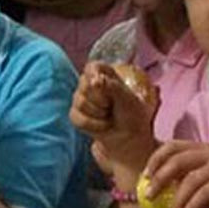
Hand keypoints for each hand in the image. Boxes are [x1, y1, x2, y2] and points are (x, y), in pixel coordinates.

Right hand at [70, 62, 157, 176]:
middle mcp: (90, 85)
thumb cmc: (132, 117)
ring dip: (99, 114)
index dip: (94, 74)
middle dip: (101, 99)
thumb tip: (95, 81)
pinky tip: (102, 126)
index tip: (101, 83)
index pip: (92, 67)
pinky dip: (92, 124)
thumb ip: (112, 86)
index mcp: (105, 75)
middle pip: (84, 85)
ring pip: (80, 102)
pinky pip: (77, 117)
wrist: (129, 140)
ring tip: (109, 117)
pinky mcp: (76, 116)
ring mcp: (81, 100)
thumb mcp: (128, 99)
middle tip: (113, 106)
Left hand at [145, 141, 208, 207]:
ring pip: (190, 179)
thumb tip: (161, 200)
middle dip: (159, 178)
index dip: (155, 159)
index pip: (173, 146)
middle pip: (177, 159)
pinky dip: (192, 206)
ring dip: (177, 200)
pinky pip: (206, 192)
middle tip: (149, 196)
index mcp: (207, 149)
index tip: (144, 177)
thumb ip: (189, 192)